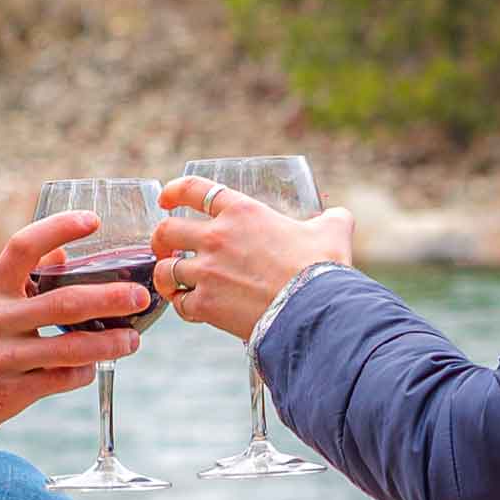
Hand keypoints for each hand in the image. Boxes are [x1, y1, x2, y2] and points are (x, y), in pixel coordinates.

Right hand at [0, 212, 146, 441]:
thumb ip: (17, 282)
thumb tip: (62, 254)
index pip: (24, 247)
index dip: (60, 228)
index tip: (93, 221)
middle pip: (66, 302)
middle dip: (111, 298)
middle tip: (140, 295)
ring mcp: (5, 358)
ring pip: (72, 349)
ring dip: (110, 344)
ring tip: (132, 341)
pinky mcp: (12, 393)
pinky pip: (61, 381)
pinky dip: (83, 373)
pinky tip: (92, 368)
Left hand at [148, 178, 355, 340]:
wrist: (314, 310)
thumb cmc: (322, 268)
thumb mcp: (333, 231)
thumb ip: (332, 218)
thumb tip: (339, 216)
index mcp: (241, 211)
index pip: (193, 189)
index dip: (173, 191)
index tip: (166, 199)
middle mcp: (217, 237)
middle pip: (166, 231)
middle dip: (159, 239)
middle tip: (164, 248)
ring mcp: (207, 272)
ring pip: (165, 270)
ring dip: (166, 277)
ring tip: (173, 283)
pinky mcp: (206, 305)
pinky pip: (180, 305)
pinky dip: (183, 307)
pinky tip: (193, 309)